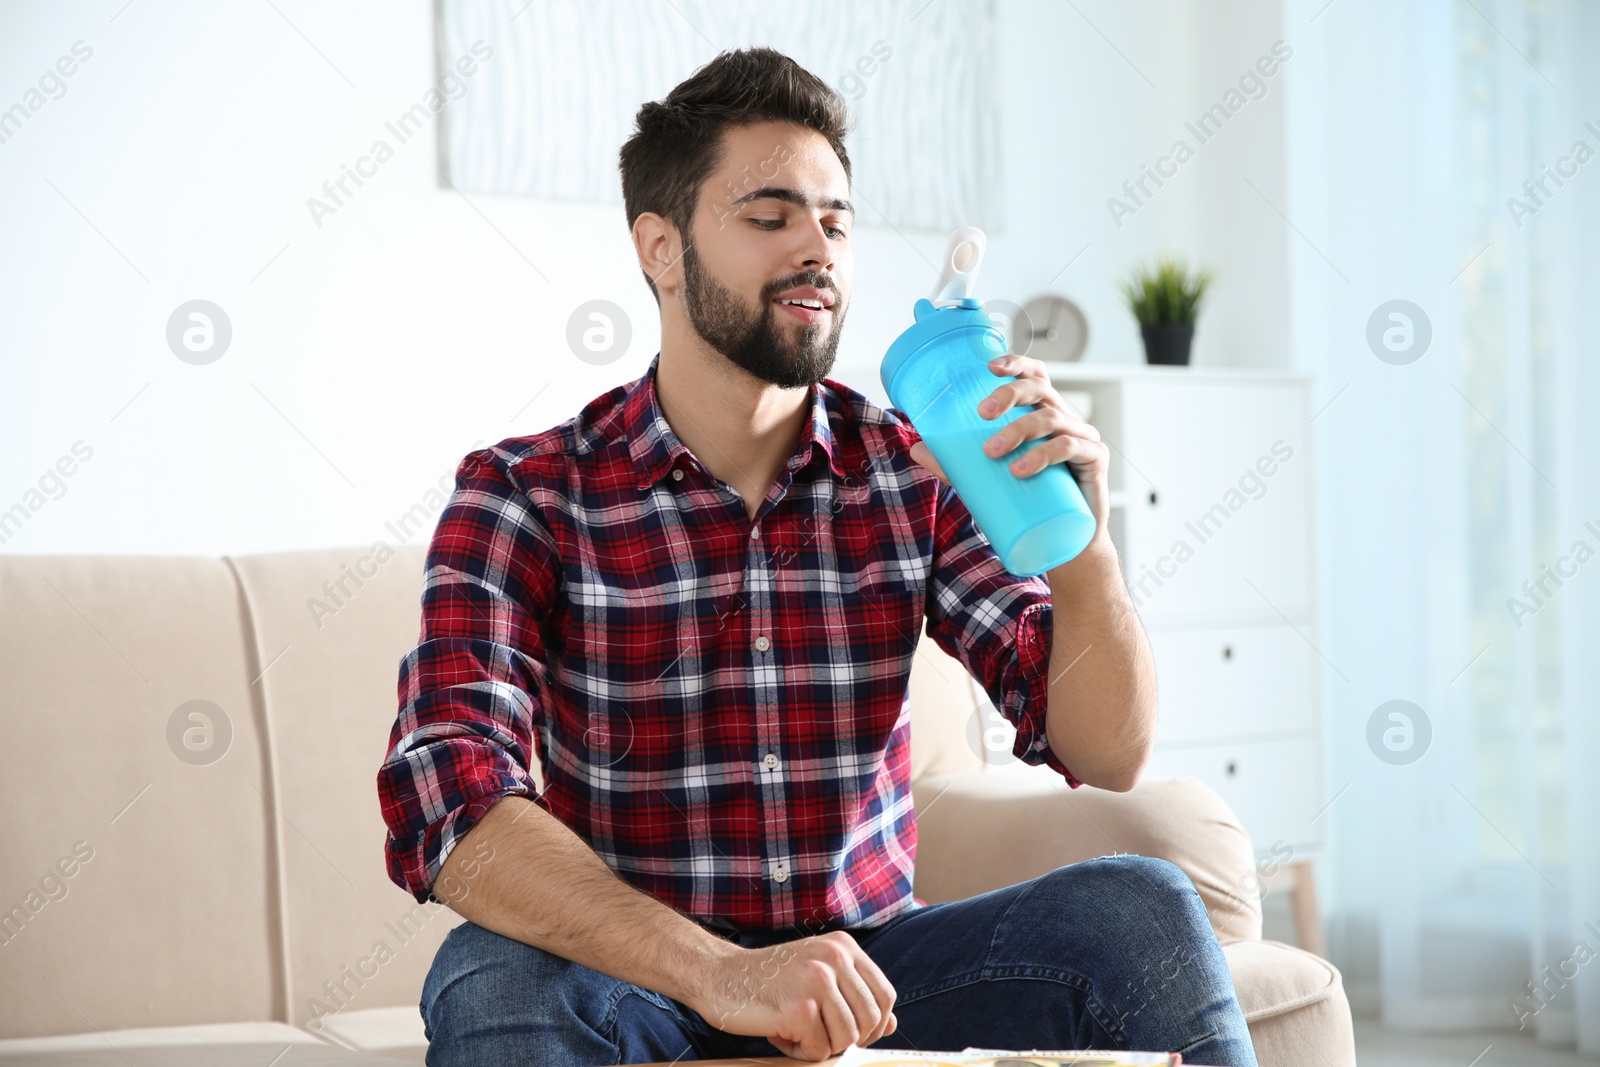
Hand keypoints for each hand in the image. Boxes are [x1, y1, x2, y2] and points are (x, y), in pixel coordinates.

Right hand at [693, 931, 897, 1060]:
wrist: (719, 975)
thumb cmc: (770, 981)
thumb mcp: (818, 977)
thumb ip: (855, 997)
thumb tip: (892, 1025)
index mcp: (843, 947)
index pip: (885, 995)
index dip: (875, 1024)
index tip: (853, 1033)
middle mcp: (835, 958)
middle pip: (871, 1019)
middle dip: (848, 1039)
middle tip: (819, 1036)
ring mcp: (818, 980)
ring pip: (848, 1038)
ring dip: (822, 1046)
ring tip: (795, 1031)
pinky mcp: (800, 1007)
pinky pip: (819, 1049)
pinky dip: (800, 1051)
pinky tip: (780, 1033)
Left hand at [908, 353, 1111, 549]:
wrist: (1067, 540)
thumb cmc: (1029, 499)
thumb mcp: (988, 478)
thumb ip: (955, 465)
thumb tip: (915, 449)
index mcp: (1042, 412)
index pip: (1035, 375)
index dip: (1016, 363)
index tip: (989, 367)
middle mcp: (1064, 418)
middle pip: (1040, 390)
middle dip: (1009, 394)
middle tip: (983, 413)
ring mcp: (1083, 436)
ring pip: (1050, 419)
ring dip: (1018, 431)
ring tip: (992, 452)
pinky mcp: (1095, 459)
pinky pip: (1069, 447)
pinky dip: (1043, 455)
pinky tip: (1021, 469)